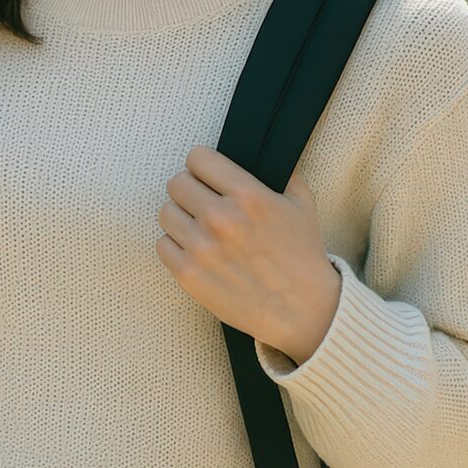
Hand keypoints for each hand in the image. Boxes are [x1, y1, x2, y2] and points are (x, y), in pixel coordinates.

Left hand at [157, 147, 342, 363]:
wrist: (304, 311)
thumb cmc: (303, 257)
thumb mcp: (302, 205)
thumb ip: (282, 174)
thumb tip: (262, 157)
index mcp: (248, 195)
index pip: (198, 158)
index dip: (203, 165)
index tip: (208, 176)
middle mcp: (221, 218)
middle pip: (177, 183)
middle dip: (190, 189)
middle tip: (203, 202)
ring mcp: (202, 248)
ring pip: (165, 212)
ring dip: (181, 217)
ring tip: (198, 227)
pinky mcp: (189, 275)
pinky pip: (162, 245)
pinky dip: (176, 246)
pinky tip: (195, 250)